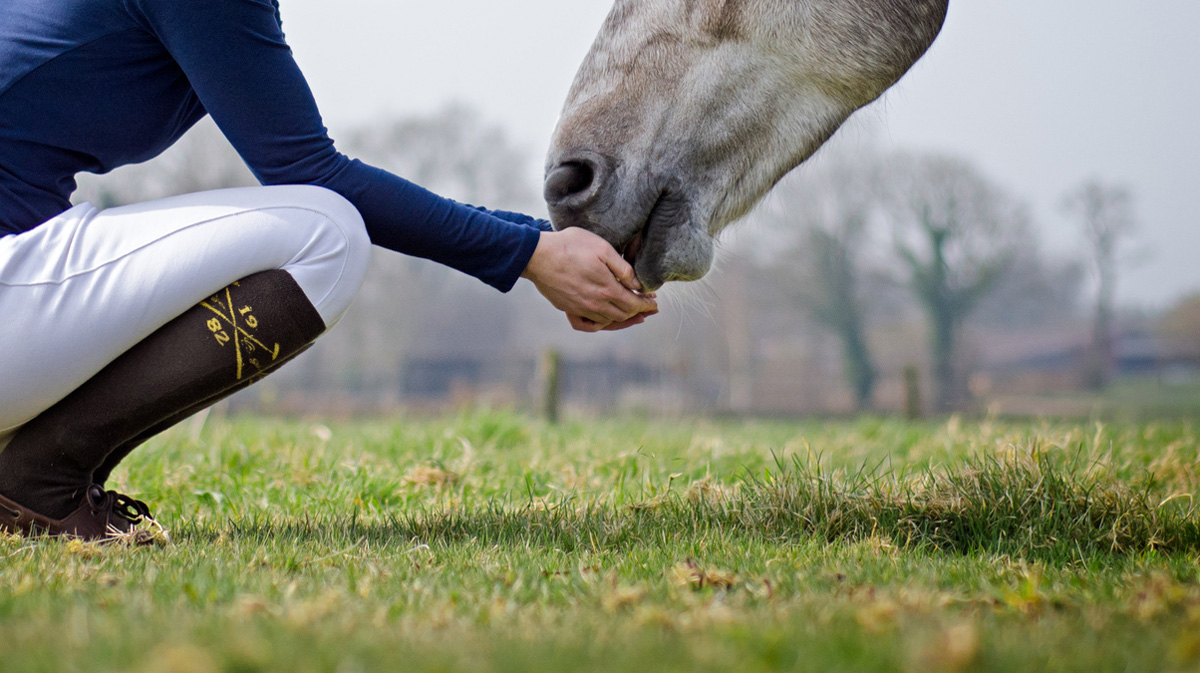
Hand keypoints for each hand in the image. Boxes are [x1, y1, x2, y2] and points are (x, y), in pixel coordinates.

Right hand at [522, 227, 657, 332]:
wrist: (538, 255)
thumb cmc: (571, 246)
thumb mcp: (602, 248)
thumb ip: (623, 268)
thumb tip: (638, 285)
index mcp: (607, 290)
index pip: (634, 304)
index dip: (647, 304)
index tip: (655, 303)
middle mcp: (595, 304)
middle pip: (623, 315)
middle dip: (639, 313)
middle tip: (649, 309)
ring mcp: (580, 309)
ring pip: (608, 321)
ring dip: (622, 319)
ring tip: (632, 315)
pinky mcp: (568, 308)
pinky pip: (587, 324)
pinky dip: (600, 325)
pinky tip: (604, 321)